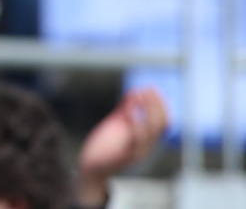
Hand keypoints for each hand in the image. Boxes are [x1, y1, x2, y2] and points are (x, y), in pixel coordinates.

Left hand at [77, 88, 167, 203]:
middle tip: (147, 89)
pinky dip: (135, 124)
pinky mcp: (126, 157)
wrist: (92, 167)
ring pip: (151, 132)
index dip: (160, 104)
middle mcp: (147, 146)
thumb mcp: (117, 124)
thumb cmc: (105, 145)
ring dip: (146, 110)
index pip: (163, 122)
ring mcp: (138, 152)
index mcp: (147, 140)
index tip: (152, 88)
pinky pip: (136, 141)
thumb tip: (134, 92)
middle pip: (161, 125)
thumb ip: (125, 110)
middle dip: (156, 105)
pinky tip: (128, 111)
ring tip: (138, 94)